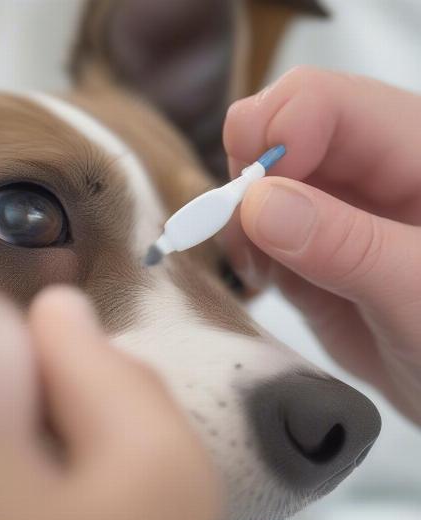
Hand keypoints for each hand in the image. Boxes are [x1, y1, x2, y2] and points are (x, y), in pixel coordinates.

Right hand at [223, 67, 420, 424]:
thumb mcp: (418, 293)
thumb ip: (346, 245)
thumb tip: (257, 202)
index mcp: (417, 150)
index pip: (323, 101)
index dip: (276, 133)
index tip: (252, 197)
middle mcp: (372, 172)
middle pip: (280, 132)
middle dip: (248, 178)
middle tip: (247, 240)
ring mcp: (338, 213)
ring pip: (261, 184)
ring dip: (242, 220)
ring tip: (261, 270)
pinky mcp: (313, 253)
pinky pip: (260, 231)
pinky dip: (246, 250)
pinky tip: (264, 279)